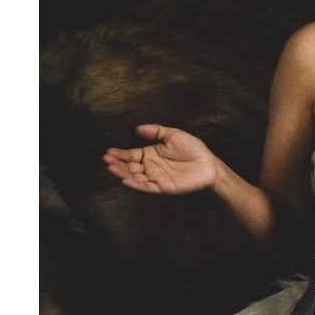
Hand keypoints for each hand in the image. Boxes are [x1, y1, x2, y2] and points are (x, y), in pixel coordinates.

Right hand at [103, 123, 218, 195]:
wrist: (208, 164)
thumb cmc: (193, 149)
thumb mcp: (173, 135)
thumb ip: (155, 131)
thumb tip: (137, 128)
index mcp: (151, 154)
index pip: (131, 155)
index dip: (120, 154)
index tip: (108, 152)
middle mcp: (151, 166)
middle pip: (130, 166)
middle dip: (117, 164)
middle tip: (107, 160)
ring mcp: (156, 177)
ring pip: (135, 177)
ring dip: (123, 173)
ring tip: (112, 168)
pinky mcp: (162, 187)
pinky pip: (146, 187)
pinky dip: (135, 184)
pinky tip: (126, 180)